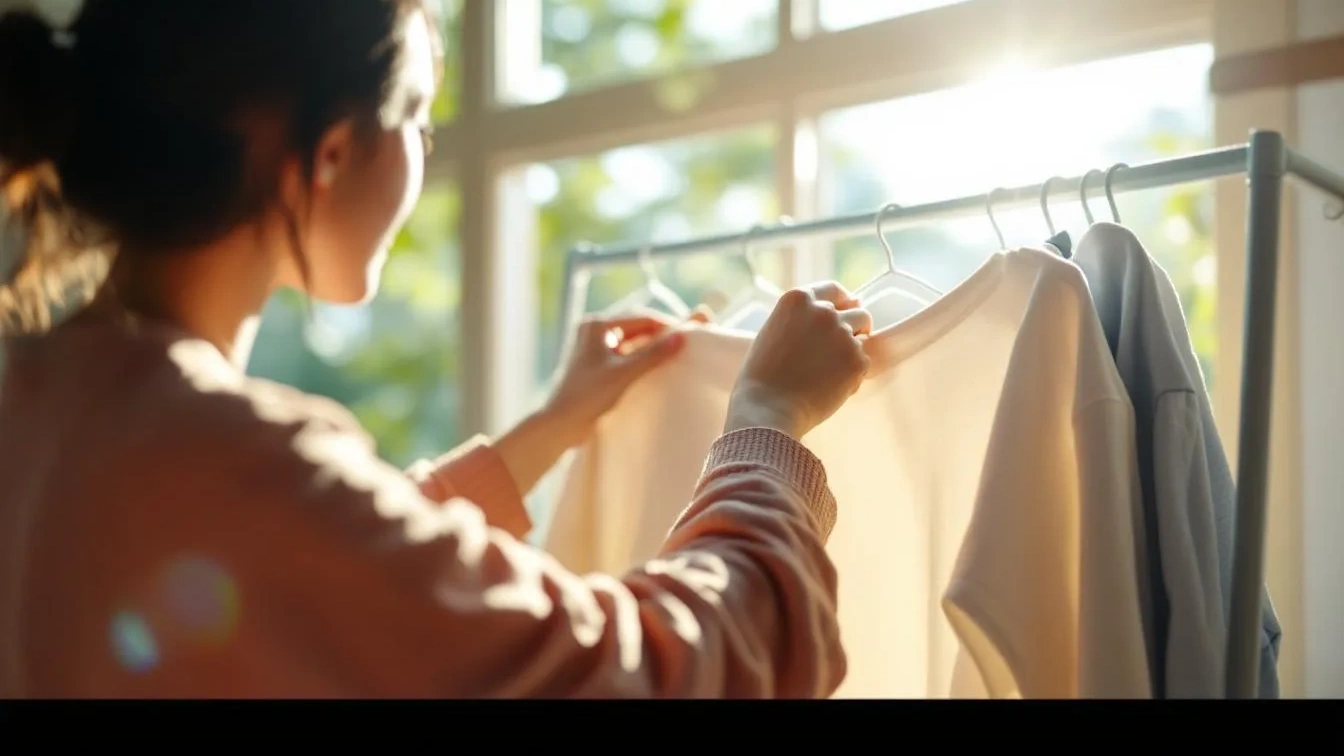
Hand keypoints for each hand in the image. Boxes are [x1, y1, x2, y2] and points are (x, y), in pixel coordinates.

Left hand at [543, 307, 710, 447]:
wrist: (559, 425)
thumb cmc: (587, 397)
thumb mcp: (624, 374)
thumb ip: (653, 355)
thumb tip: (681, 337)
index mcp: (596, 326)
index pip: (641, 318)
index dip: (666, 326)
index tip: (689, 336)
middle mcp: (594, 332)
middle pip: (637, 328)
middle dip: (660, 336)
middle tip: (685, 346)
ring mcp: (595, 348)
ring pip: (632, 343)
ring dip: (652, 349)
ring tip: (674, 358)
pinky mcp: (597, 366)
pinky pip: (626, 356)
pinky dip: (642, 360)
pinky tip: (656, 369)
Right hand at [725, 282, 871, 439]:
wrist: (768, 408)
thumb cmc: (763, 376)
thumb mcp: (774, 331)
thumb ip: (802, 319)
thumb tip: (842, 312)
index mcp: (798, 299)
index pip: (833, 289)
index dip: (842, 302)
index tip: (844, 312)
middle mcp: (823, 311)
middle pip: (855, 310)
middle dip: (852, 327)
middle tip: (838, 349)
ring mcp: (842, 334)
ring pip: (863, 335)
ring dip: (852, 349)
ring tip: (830, 370)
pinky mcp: (856, 360)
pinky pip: (864, 362)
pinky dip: (852, 373)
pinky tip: (829, 387)